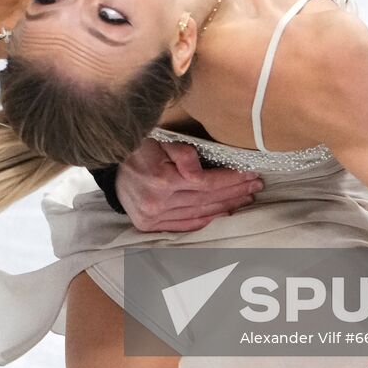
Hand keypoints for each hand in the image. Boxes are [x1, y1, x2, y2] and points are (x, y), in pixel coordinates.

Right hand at [116, 139, 262, 232]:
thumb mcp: (160, 141)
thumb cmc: (139, 149)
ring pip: (199, 213)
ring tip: (246, 198)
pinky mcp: (150, 225)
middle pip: (207, 199)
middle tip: (255, 186)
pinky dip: (206, 220)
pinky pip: (185, 225)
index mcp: (162, 180)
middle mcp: (159, 202)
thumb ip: (183, 153)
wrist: (111, 168)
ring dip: (226, 206)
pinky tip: (223, 214)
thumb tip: (199, 171)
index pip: (207, 182)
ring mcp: (154, 217)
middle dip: (234, 192)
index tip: (250, 174)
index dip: (231, 179)